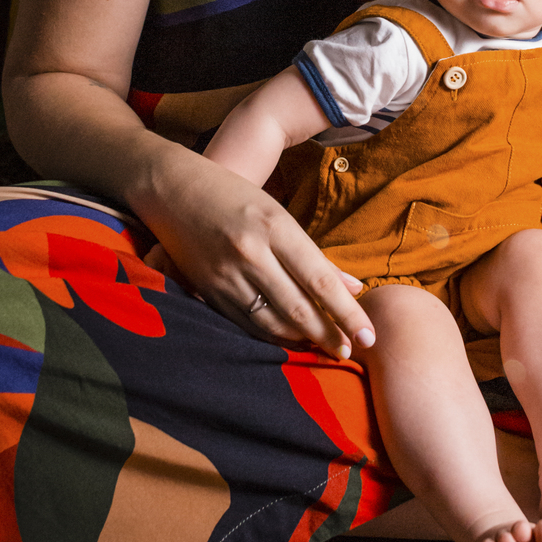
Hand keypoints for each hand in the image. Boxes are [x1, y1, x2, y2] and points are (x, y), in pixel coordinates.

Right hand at [137, 143, 374, 359]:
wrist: (172, 188)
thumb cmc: (234, 196)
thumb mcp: (278, 214)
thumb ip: (315, 254)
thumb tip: (354, 288)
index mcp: (274, 227)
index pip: (319, 279)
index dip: (347, 313)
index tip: (369, 336)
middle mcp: (251, 253)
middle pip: (298, 308)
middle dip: (328, 335)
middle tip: (350, 353)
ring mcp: (226, 274)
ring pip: (271, 322)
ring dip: (301, 340)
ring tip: (324, 348)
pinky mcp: (208, 290)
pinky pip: (245, 323)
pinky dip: (270, 336)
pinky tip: (288, 341)